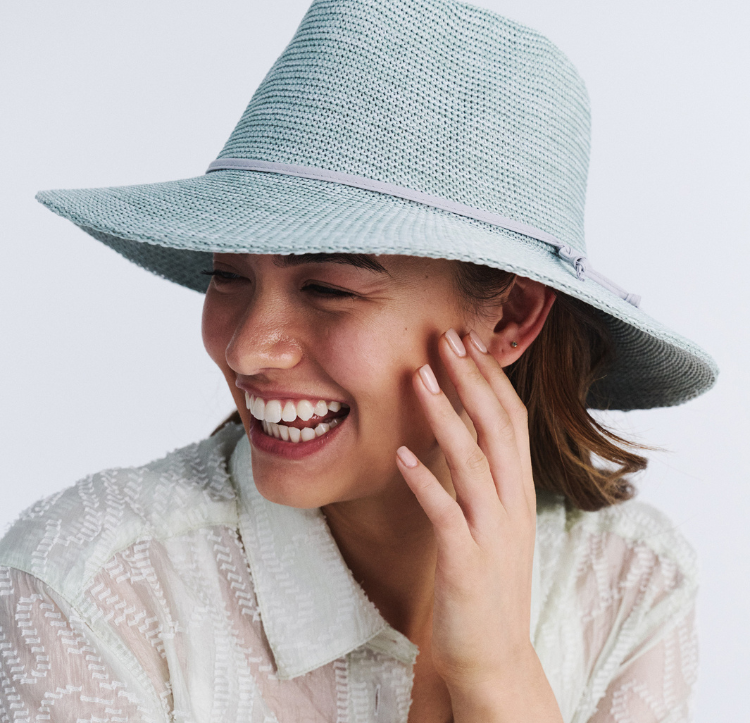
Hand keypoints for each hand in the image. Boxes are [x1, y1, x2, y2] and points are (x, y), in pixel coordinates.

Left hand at [395, 328, 561, 721]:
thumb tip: (461, 430)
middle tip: (447, 338)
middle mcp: (512, 505)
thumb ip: (482, 477)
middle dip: (473, 380)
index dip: (491, 378)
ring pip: (472, 461)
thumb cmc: (487, 582)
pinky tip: (401, 454)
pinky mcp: (466, 563)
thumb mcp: (494, 521)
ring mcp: (492, 533)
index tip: (468, 343)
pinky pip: (445, 513)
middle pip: (498, 428)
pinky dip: (424, 480)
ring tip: (421, 377)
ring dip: (447, 416)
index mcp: (519, 491)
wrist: (495, 657)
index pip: (512, 421)